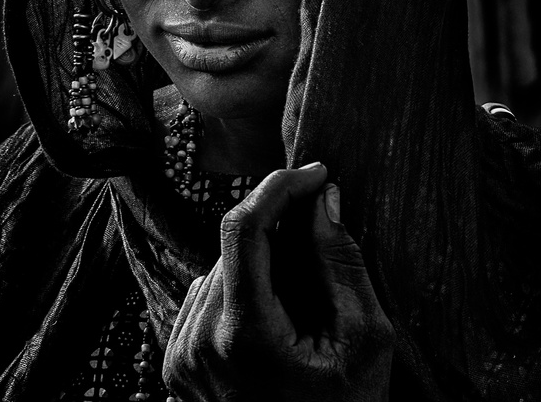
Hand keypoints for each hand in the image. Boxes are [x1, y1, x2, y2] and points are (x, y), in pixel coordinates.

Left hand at [163, 163, 394, 401]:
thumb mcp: (364, 341)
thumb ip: (343, 264)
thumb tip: (324, 201)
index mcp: (245, 334)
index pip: (245, 226)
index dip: (280, 186)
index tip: (314, 174)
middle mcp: (201, 342)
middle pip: (235, 247)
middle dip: (279, 233)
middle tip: (320, 245)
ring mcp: (182, 357)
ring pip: (217, 270)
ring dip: (258, 265)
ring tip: (298, 307)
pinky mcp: (176, 367)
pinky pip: (203, 299)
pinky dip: (236, 292)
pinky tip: (269, 323)